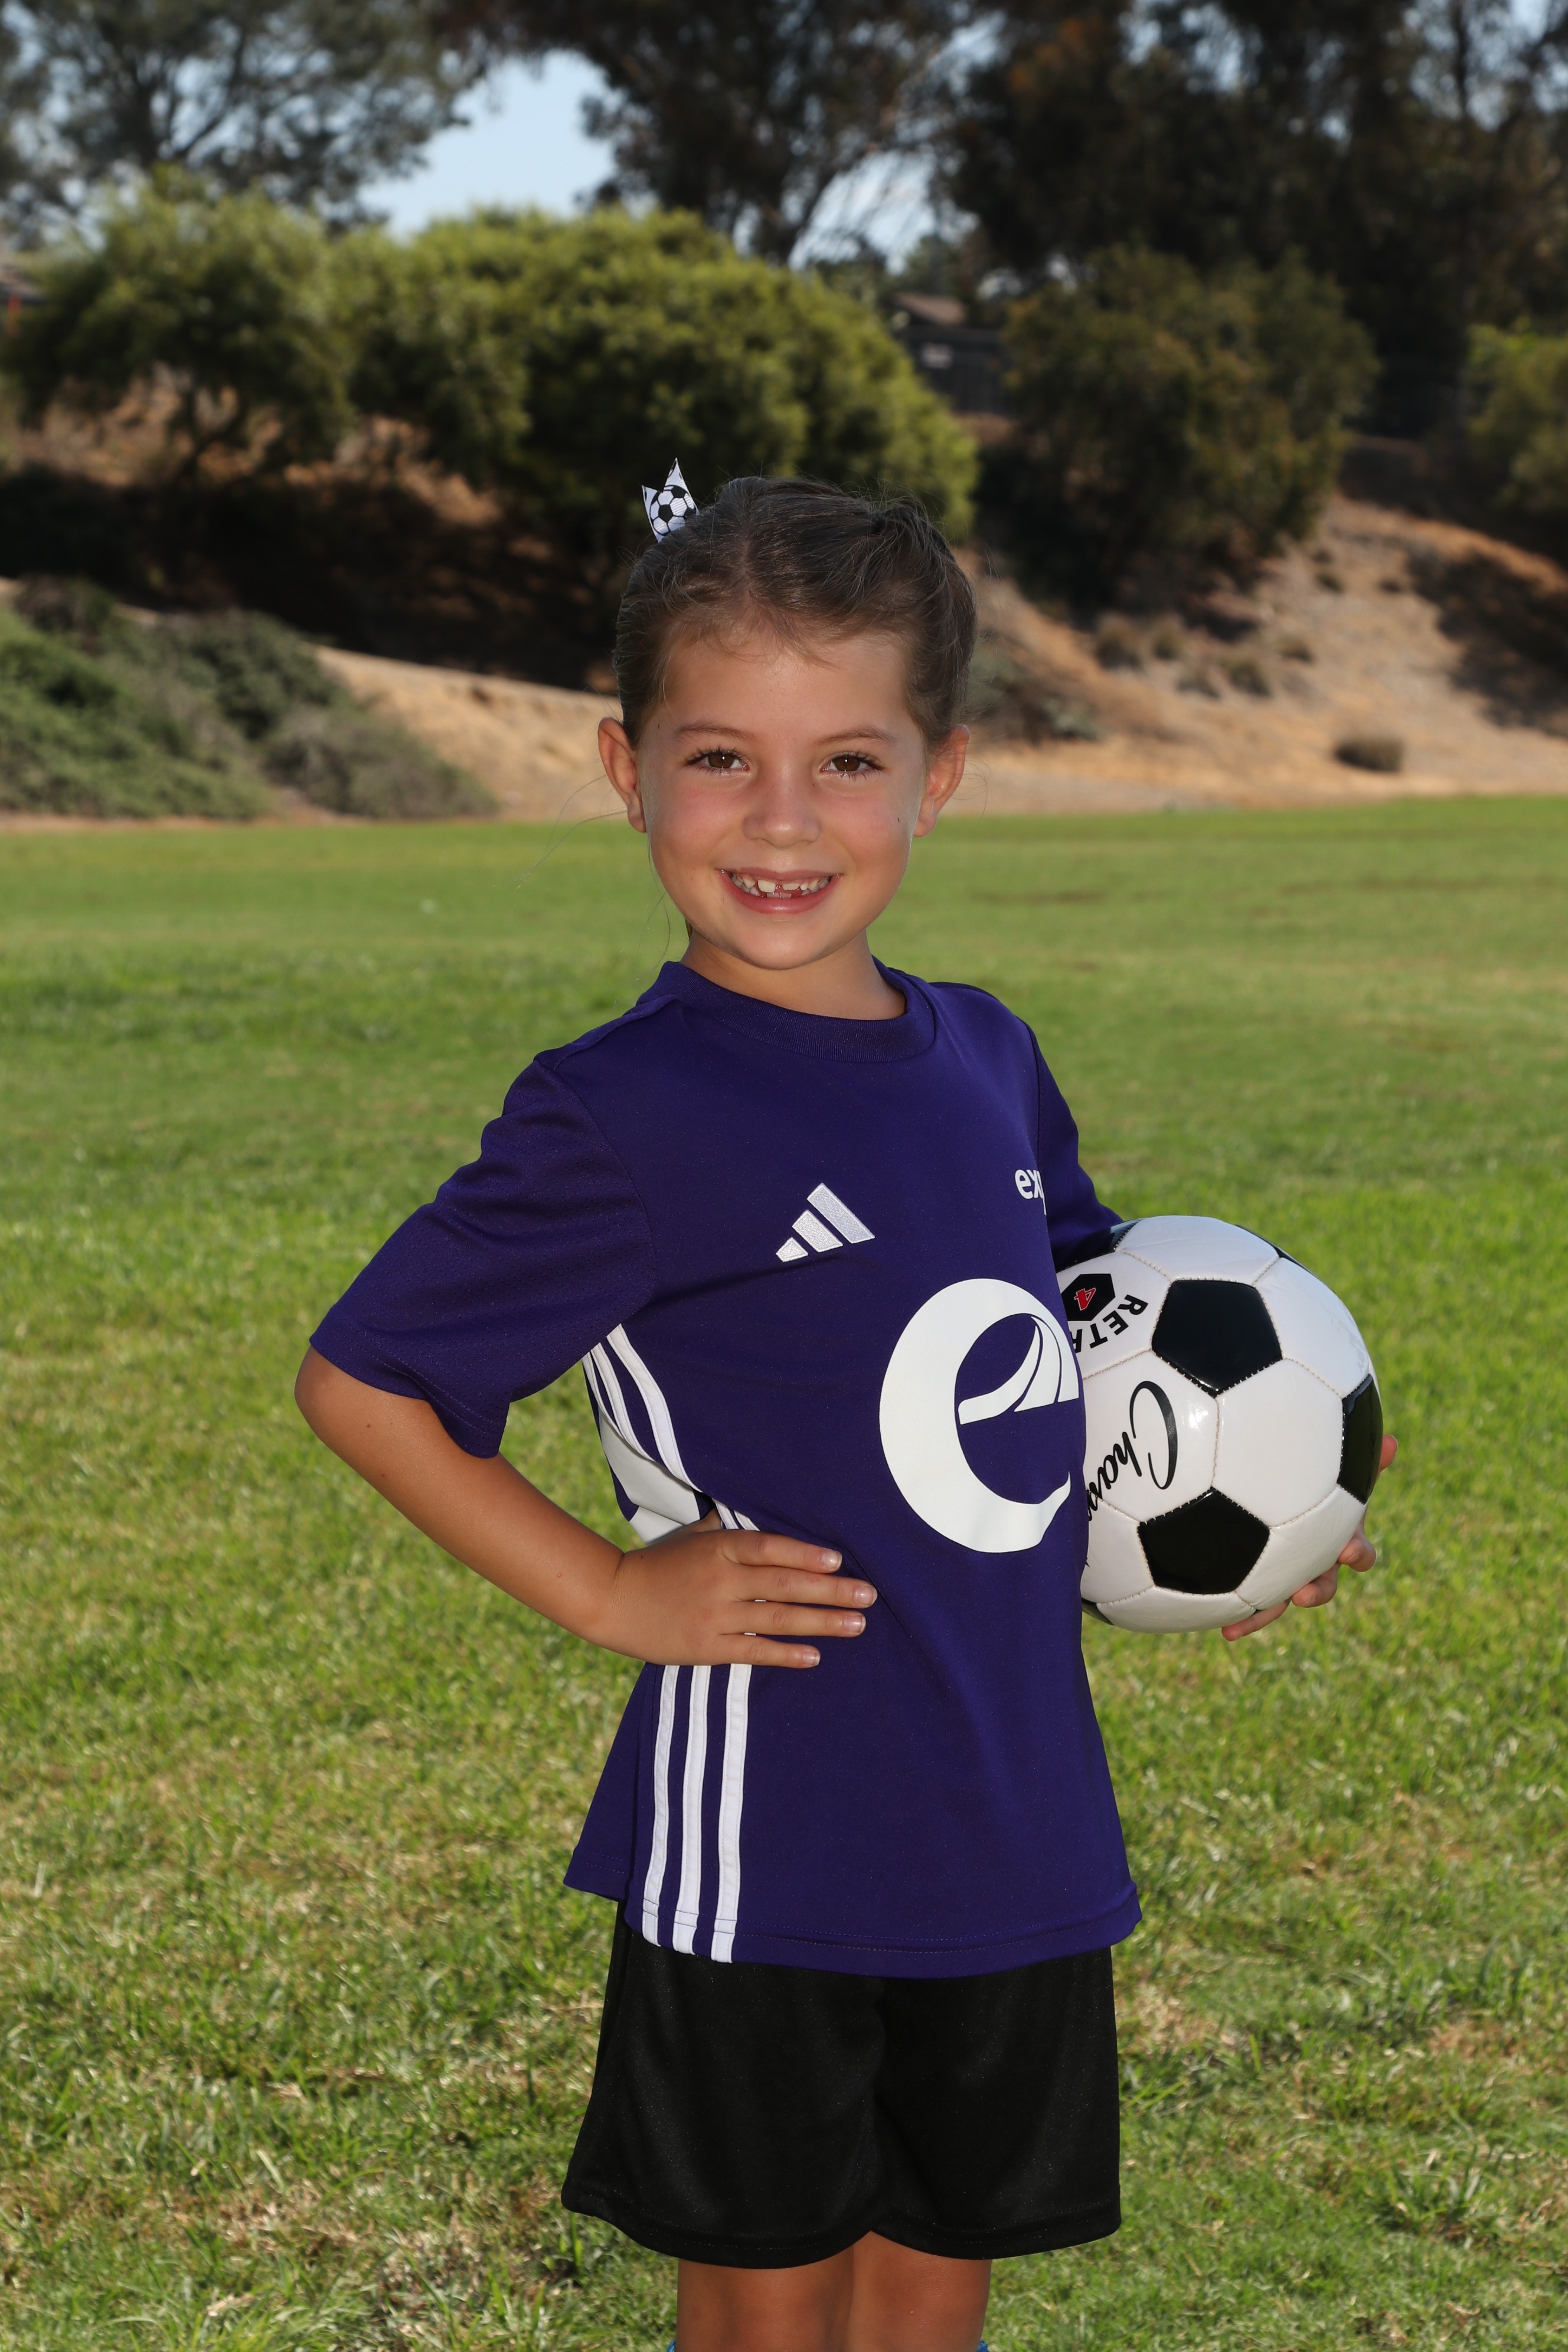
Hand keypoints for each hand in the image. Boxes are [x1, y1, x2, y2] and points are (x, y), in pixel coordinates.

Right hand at [596, 1510, 874, 1668]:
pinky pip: (754, 1652)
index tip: (839, 1560)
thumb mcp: (692, 1536)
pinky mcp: (707, 1647)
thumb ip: (728, 1525)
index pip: (769, 1548)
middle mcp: (720, 1580)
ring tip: (856, 1625)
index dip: (805, 1554)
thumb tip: (764, 1507)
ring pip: (776, 1619)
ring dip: (821, 1622)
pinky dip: (786, 1654)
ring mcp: (715, 1615)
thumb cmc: (660, 1564)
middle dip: (830, 1591)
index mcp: (718, 1548)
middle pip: (784, 1584)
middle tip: (868, 1595)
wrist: (614, 1601)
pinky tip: (815, 1656)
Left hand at [1222, 1434, 1397, 1641]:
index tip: (1349, 1550)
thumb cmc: (1313, 1476)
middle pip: (1323, 1584)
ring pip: (1284, 1600)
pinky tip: (1225, 1631)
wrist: (1273, 1490)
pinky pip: (1252, 1605)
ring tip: (1248, 1622)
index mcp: (1338, 1538)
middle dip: (1317, 1591)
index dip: (1358, 1554)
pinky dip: (1243, 1618)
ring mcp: (1288, 1575)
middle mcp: (1316, 1562)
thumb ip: (1361, 1458)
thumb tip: (1393, 1442)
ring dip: (1270, 1613)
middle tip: (1304, 1594)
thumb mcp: (1336, 1467)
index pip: (1359, 1552)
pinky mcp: (1259, 1584)